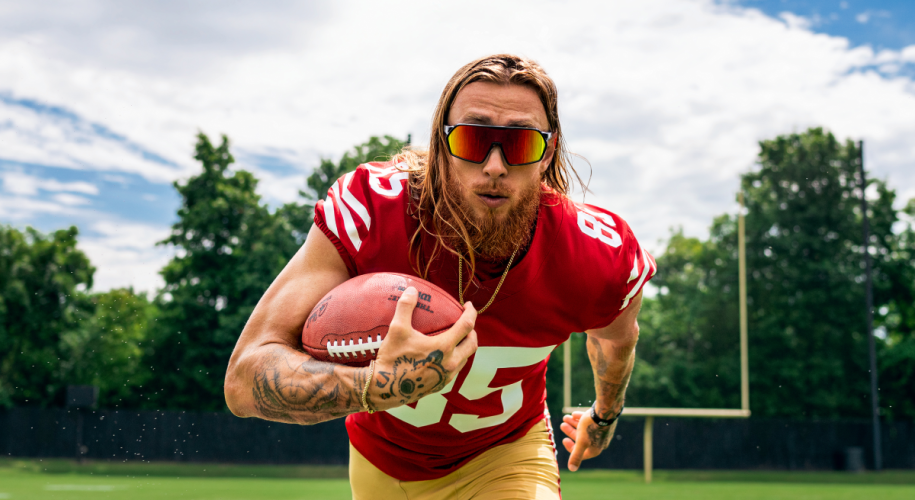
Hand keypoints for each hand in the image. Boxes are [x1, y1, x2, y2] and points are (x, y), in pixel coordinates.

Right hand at [369, 286, 477, 410]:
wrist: (386, 389)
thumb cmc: (392, 358)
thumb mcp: (397, 330)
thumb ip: (405, 307)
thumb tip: (412, 290)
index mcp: (444, 347)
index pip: (466, 326)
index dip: (471, 313)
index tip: (468, 305)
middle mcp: (450, 362)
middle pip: (472, 344)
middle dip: (472, 331)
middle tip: (464, 323)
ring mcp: (446, 376)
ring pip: (466, 358)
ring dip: (465, 346)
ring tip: (456, 338)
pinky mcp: (441, 385)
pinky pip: (456, 369)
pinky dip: (456, 358)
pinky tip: (444, 355)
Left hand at [560, 411, 614, 470]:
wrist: (604, 410)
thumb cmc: (591, 427)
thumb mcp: (581, 441)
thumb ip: (576, 455)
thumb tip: (572, 469)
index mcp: (595, 449)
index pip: (581, 452)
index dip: (570, 447)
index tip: (563, 439)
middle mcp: (599, 441)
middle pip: (582, 439)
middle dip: (570, 432)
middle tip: (562, 424)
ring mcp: (601, 431)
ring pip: (585, 428)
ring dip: (574, 423)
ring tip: (565, 417)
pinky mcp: (602, 421)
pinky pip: (590, 421)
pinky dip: (581, 418)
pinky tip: (574, 414)